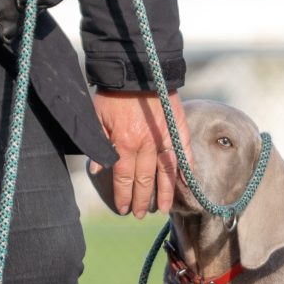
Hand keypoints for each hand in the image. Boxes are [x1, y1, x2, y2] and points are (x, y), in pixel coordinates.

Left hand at [92, 91, 189, 217]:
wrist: (139, 68)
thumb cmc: (114, 93)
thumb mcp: (97, 117)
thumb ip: (99, 144)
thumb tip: (97, 169)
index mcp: (125, 143)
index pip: (123, 178)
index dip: (123, 195)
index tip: (123, 209)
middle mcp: (146, 144)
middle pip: (145, 180)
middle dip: (142, 200)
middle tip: (141, 215)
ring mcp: (165, 138)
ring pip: (166, 173)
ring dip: (164, 193)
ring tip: (163, 209)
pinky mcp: (179, 129)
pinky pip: (184, 155)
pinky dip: (186, 170)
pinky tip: (186, 184)